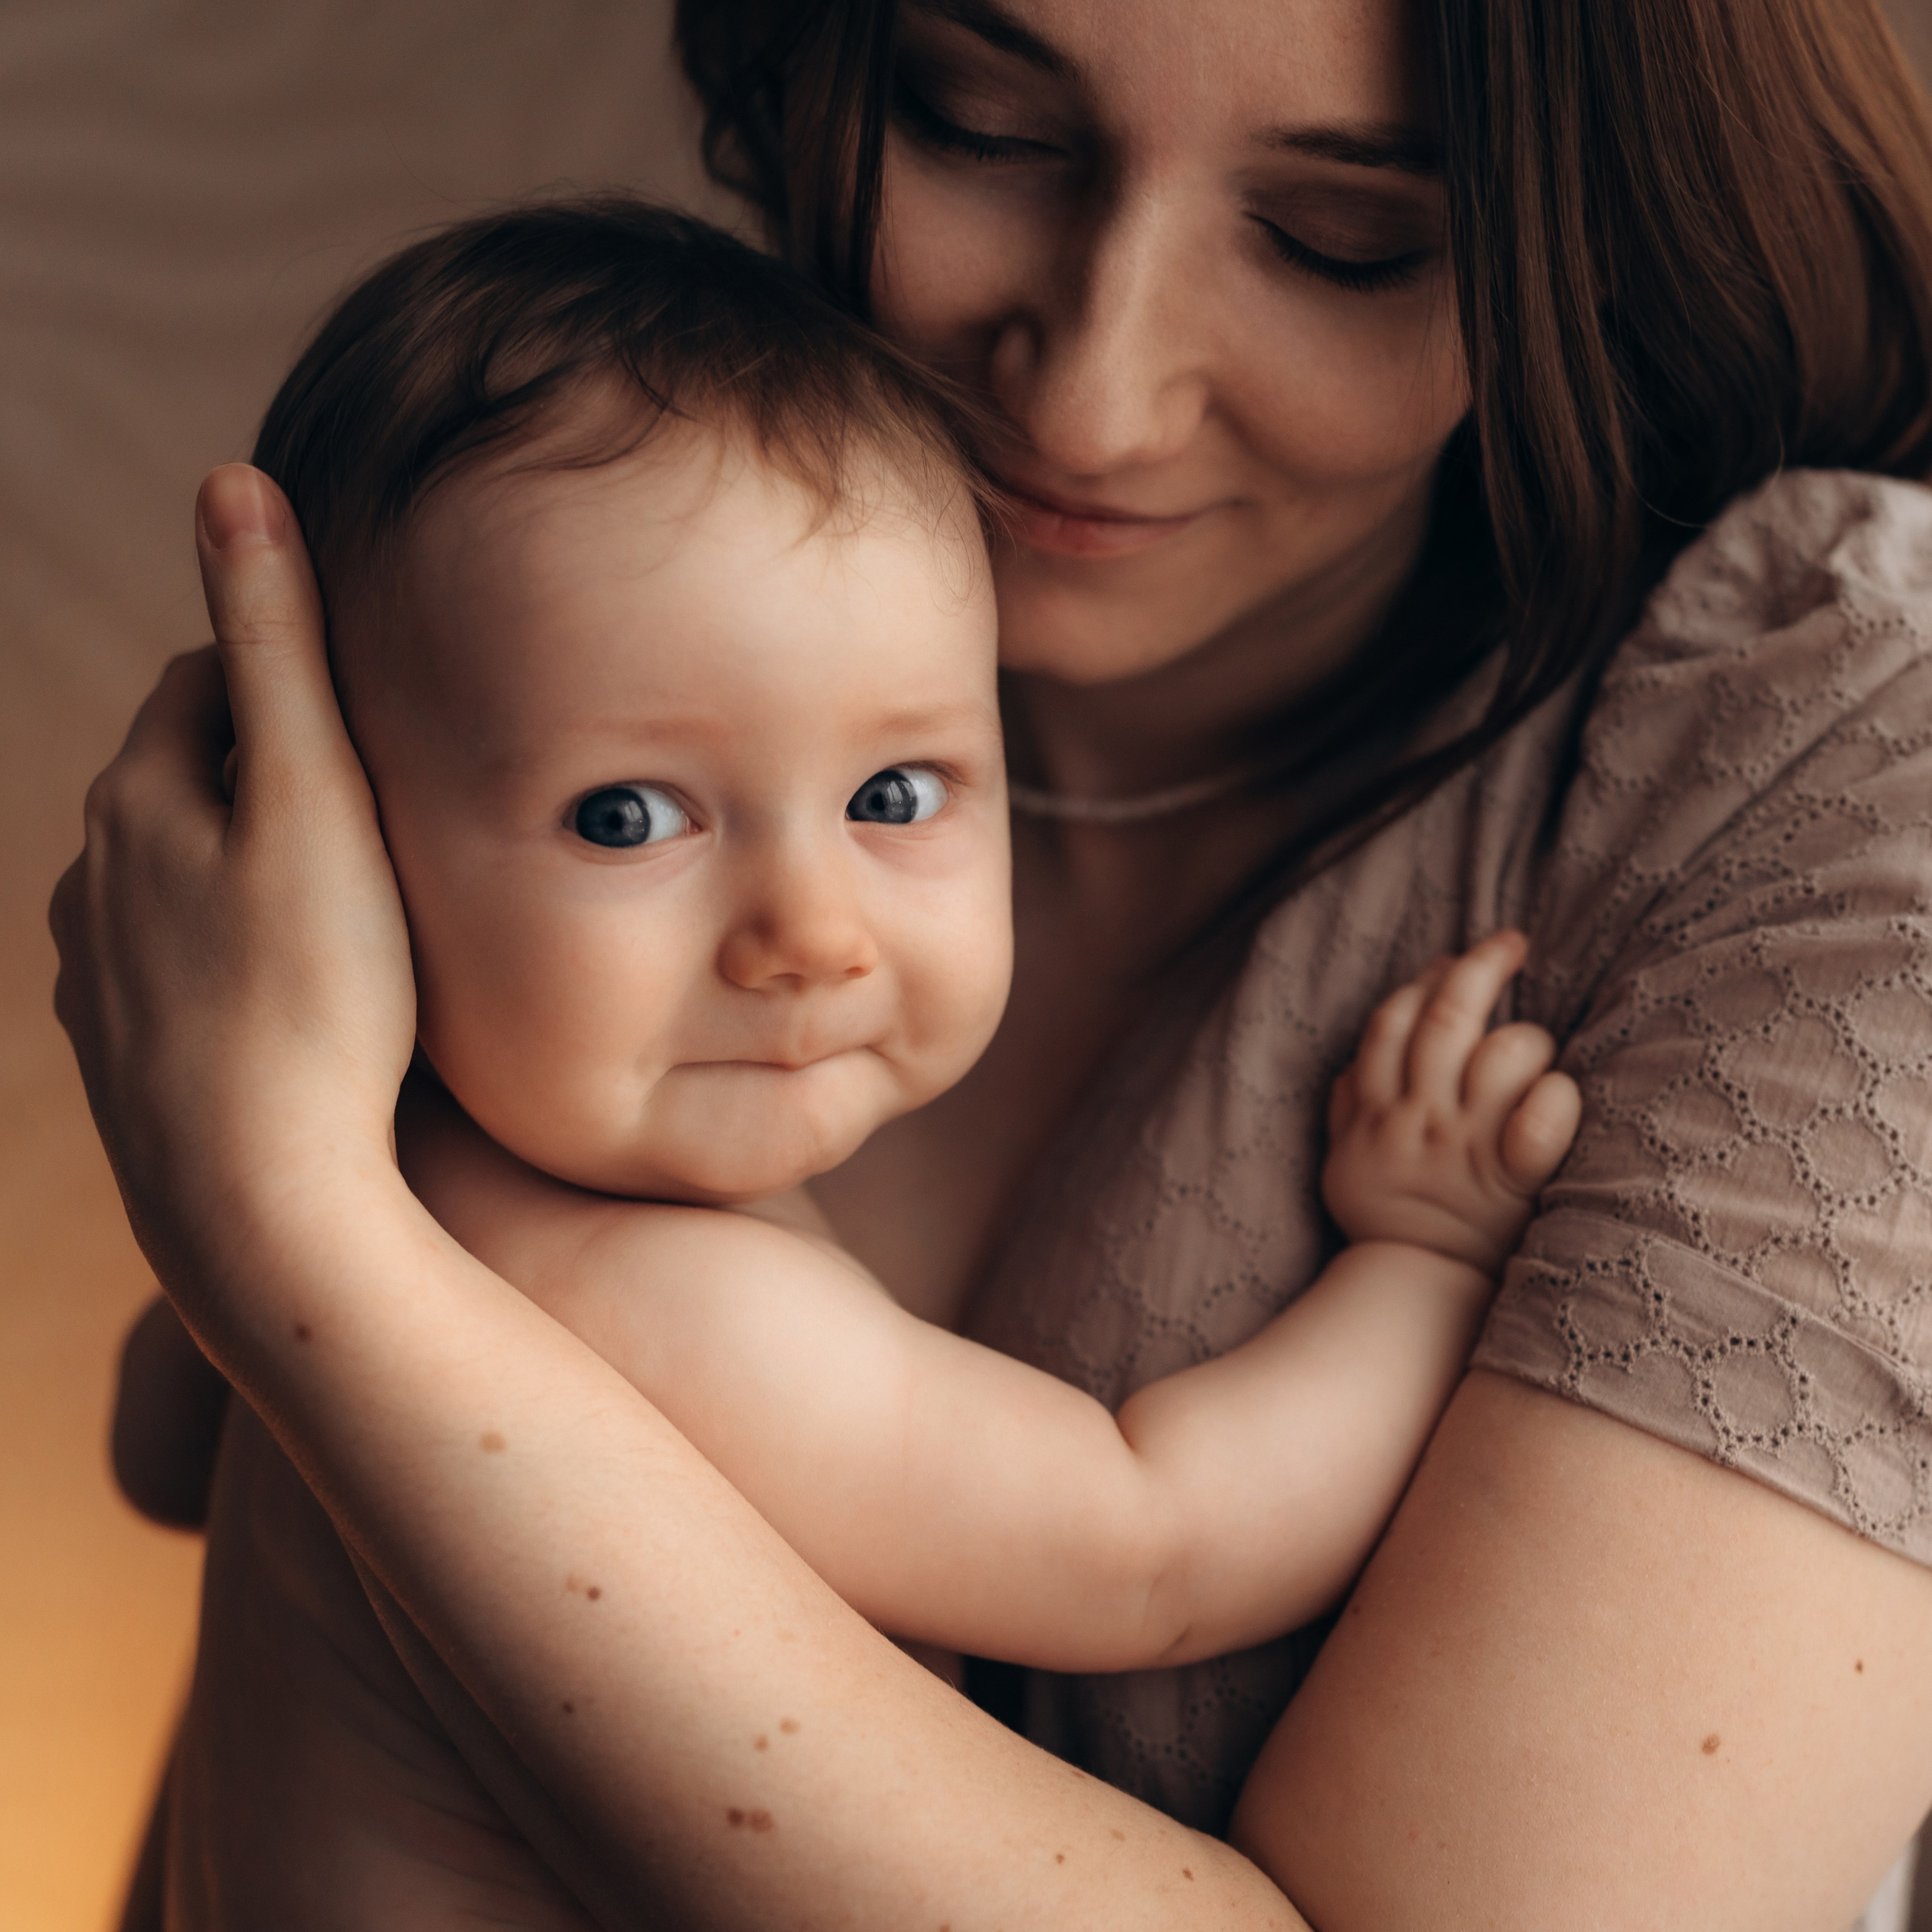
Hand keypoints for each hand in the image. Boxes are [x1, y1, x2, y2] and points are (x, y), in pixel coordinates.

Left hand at [49, 465, 416, 1322]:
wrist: (256, 1203)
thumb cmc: (311, 1001)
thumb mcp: (312, 801)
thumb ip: (275, 648)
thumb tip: (229, 482)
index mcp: (137, 799)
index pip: (206, 684)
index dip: (289, 680)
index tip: (372, 708)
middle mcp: (92, 878)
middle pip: (188, 780)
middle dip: (267, 772)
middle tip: (377, 802)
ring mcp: (99, 974)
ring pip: (179, 878)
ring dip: (247, 868)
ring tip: (348, 904)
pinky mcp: (122, 1054)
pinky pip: (179, 965)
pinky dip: (231, 954)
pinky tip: (296, 997)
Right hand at [1322, 931, 1580, 1272]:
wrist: (1412, 1295)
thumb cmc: (1389, 1220)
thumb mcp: (1345, 1162)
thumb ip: (1347, 1109)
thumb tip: (1355, 1064)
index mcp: (1377, 1110)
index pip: (1393, 1020)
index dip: (1424, 979)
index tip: (1453, 959)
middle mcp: (1419, 1120)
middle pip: (1446, 1019)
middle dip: (1480, 968)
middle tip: (1513, 943)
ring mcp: (1466, 1150)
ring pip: (1499, 1058)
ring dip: (1524, 1039)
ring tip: (1536, 1046)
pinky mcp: (1511, 1183)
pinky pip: (1539, 1127)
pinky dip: (1556, 1103)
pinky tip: (1561, 1094)